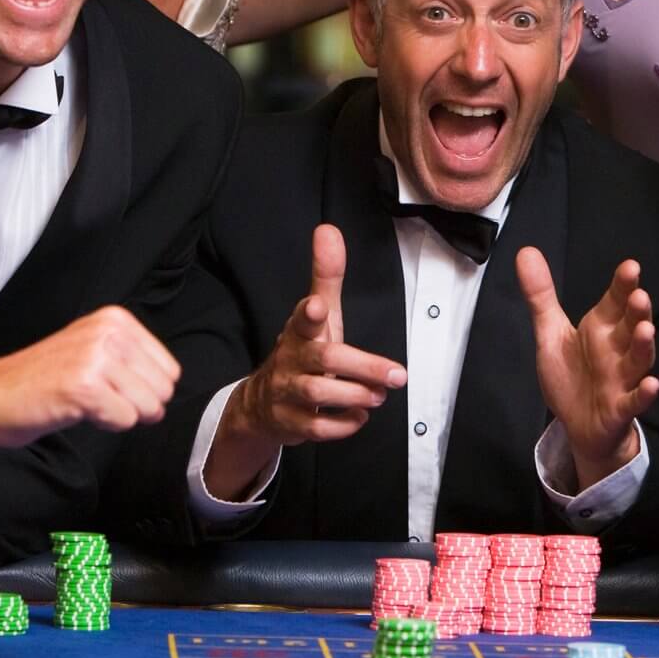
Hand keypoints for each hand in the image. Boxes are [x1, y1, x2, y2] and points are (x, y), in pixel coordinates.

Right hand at [0, 306, 180, 460]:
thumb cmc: (40, 381)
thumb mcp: (93, 354)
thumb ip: (133, 362)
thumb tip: (170, 390)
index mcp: (116, 320)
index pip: (170, 372)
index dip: (143, 392)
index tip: (106, 387)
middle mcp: (109, 331)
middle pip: (162, 391)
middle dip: (134, 406)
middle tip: (93, 399)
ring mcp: (96, 356)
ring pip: (147, 407)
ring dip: (117, 415)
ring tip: (82, 402)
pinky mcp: (83, 385)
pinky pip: (124, 420)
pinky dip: (103, 424)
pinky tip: (73, 410)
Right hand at [214, 225, 407, 486]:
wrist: (262, 404)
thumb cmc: (302, 351)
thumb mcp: (315, 315)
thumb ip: (326, 276)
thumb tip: (328, 230)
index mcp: (299, 332)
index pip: (302, 318)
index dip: (310, 313)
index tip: (318, 307)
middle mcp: (290, 360)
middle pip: (324, 359)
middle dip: (363, 367)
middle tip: (397, 375)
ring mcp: (288, 393)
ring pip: (321, 394)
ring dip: (358, 395)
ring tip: (379, 395)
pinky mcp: (292, 423)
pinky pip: (319, 427)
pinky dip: (345, 424)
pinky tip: (359, 416)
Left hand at [519, 249, 655, 489]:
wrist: (580, 427)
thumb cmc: (573, 377)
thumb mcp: (551, 333)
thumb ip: (541, 296)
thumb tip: (526, 251)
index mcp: (601, 329)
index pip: (615, 302)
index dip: (623, 285)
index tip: (630, 267)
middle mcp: (617, 350)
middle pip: (631, 327)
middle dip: (636, 312)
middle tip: (639, 295)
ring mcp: (622, 380)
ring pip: (638, 361)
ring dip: (644, 347)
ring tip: (647, 331)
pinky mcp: (621, 408)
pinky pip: (634, 401)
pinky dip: (644, 395)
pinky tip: (651, 385)